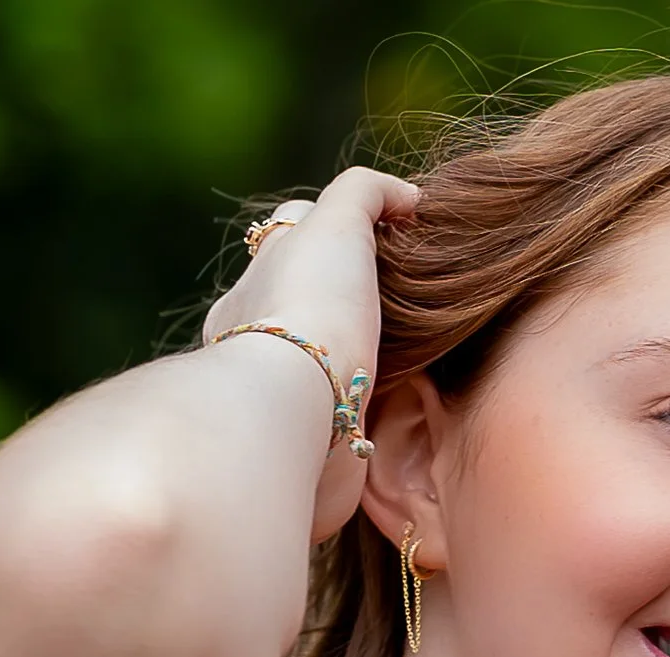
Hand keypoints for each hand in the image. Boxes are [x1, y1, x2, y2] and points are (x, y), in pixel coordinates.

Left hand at [202, 166, 420, 540]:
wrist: (295, 415)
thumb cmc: (311, 312)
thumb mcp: (336, 225)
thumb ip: (365, 195)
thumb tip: (406, 197)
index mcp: (259, 281)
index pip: (295, 233)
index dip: (342, 223)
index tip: (395, 236)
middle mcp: (258, 336)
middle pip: (302, 299)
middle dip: (342, 296)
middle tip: (403, 300)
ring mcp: (281, 396)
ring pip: (318, 364)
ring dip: (353, 359)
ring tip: (411, 358)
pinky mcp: (310, 449)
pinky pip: (339, 422)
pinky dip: (363, 413)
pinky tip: (399, 412)